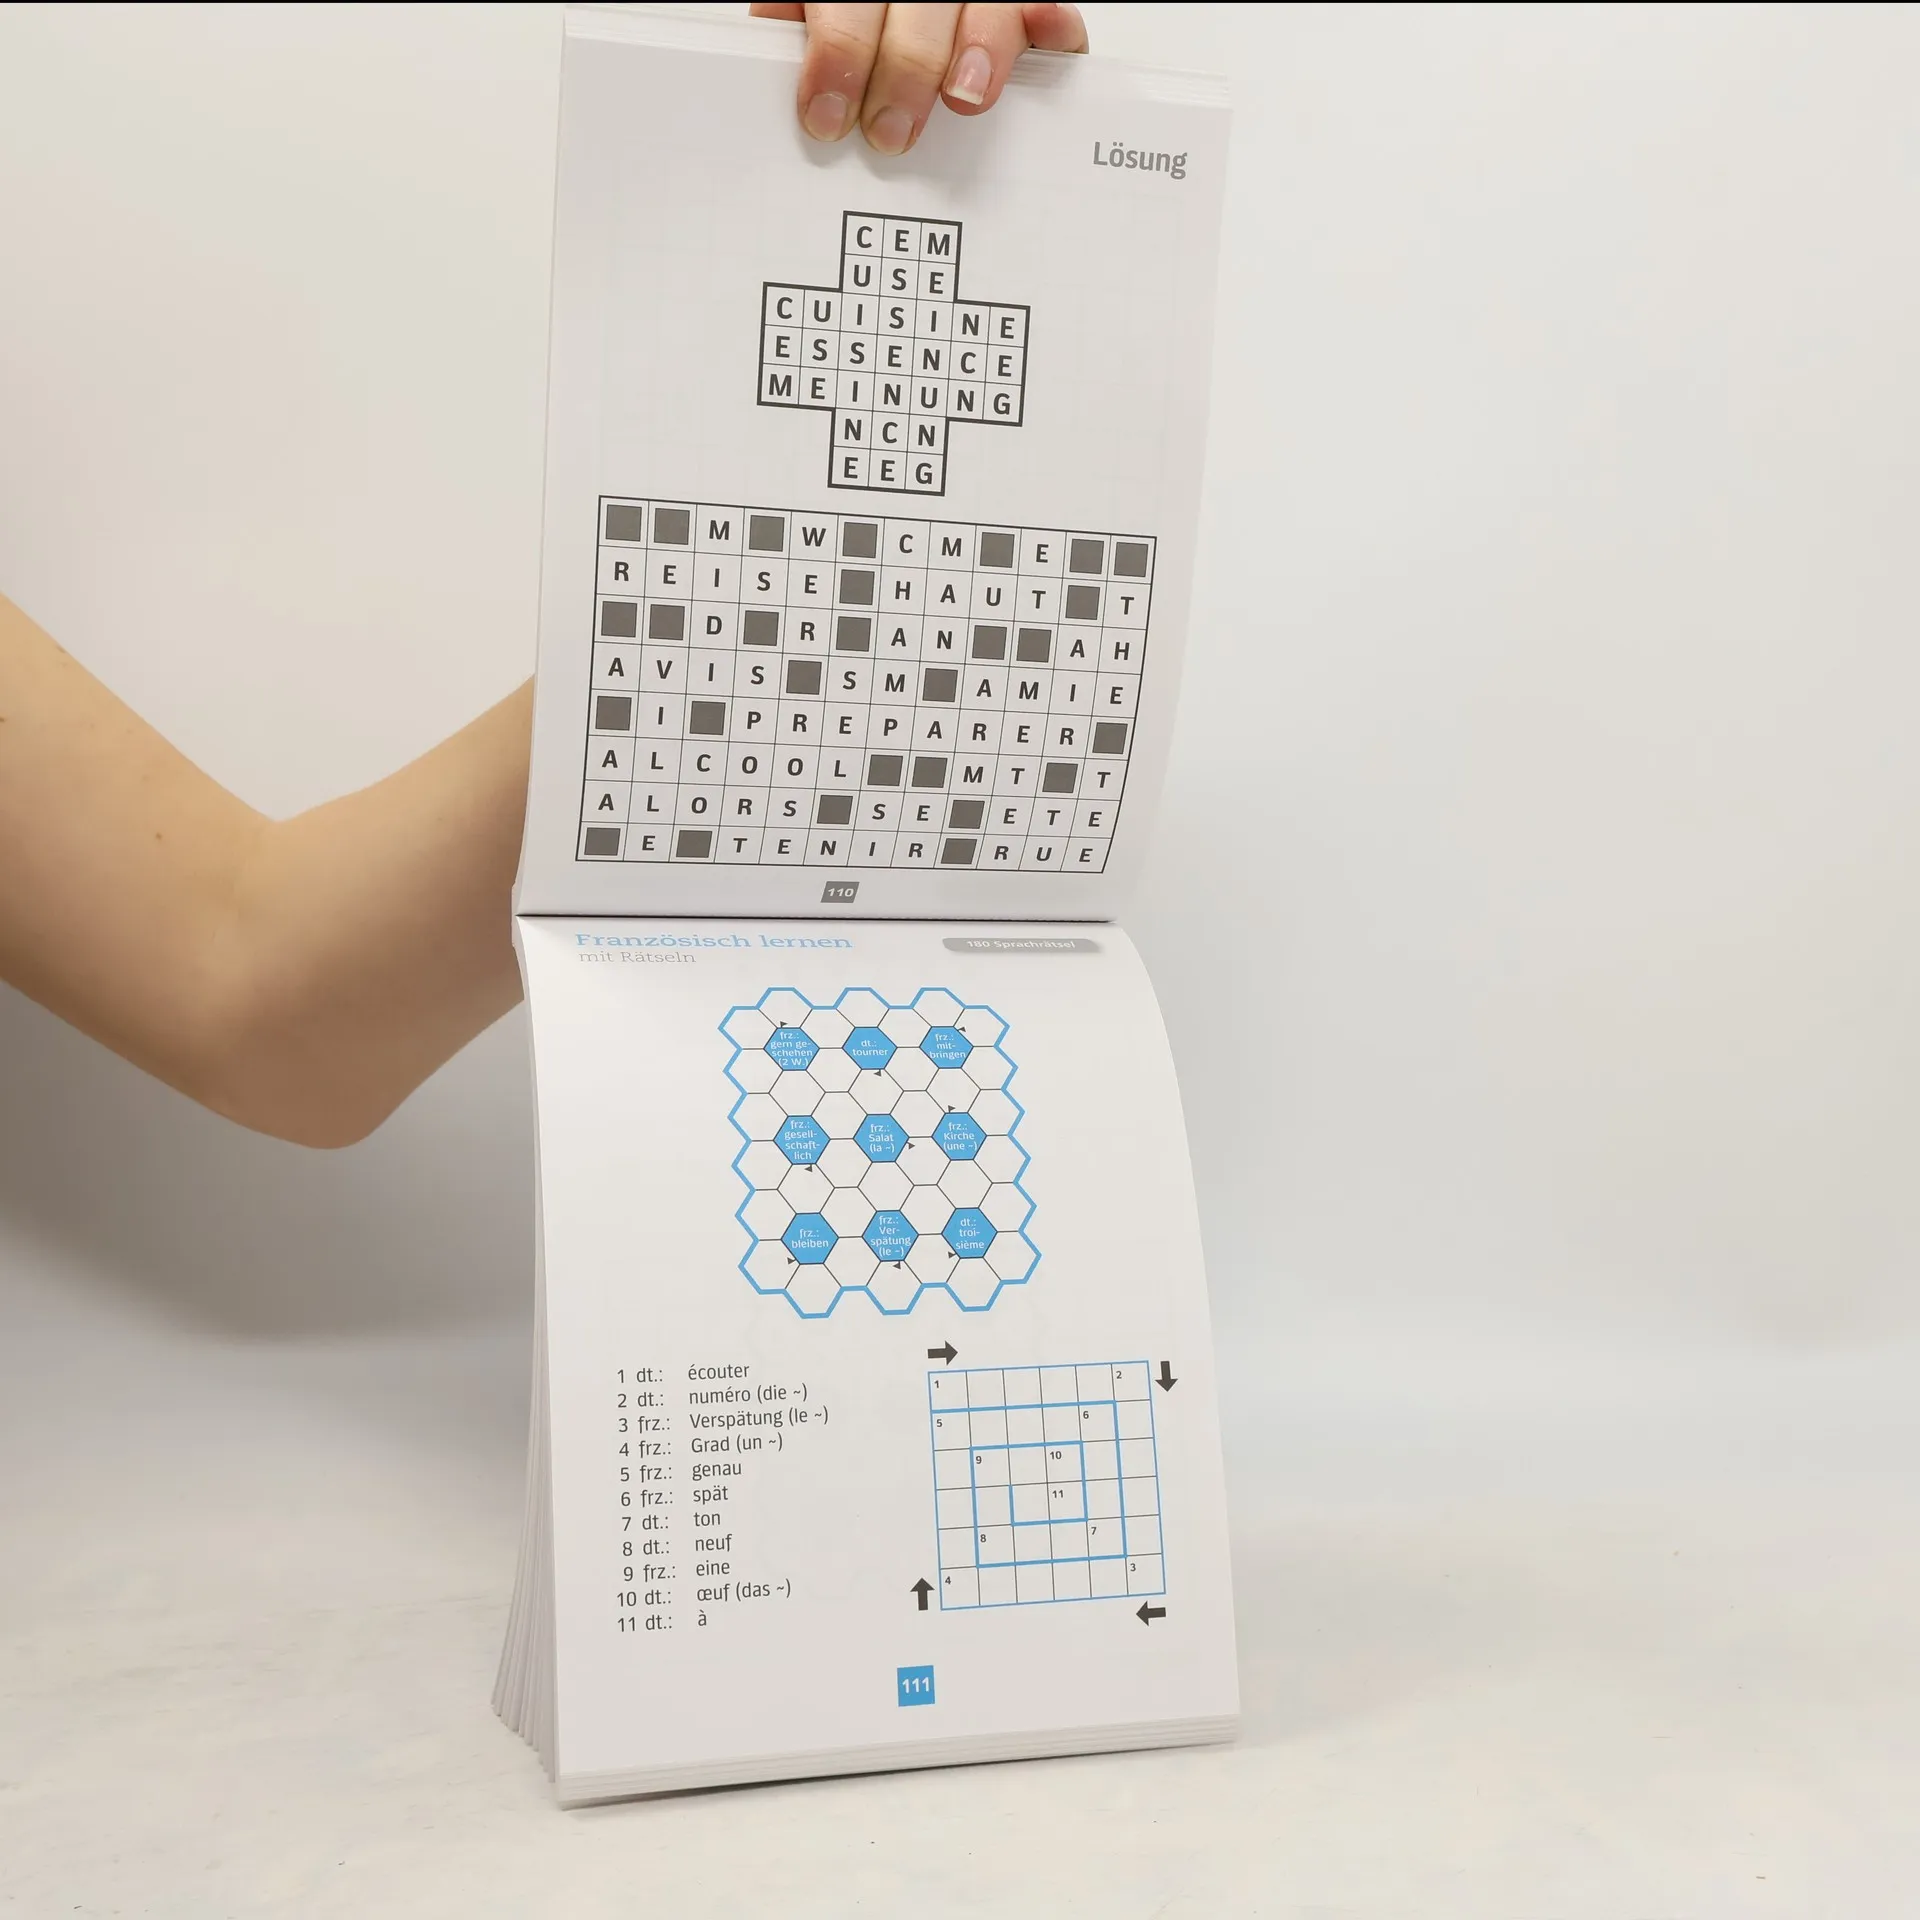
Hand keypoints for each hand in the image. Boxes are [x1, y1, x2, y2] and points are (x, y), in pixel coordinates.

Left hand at [748, 3, 1089, 154]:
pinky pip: (1041, 5)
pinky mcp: (1026, 4)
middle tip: (889, 132)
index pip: (843, 0)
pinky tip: (1043, 38)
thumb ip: (803, 46)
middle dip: (901, 68)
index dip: (836, 52)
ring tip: (963, 99)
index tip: (826, 116)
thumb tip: (777, 93)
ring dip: (976, 46)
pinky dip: (1046, 23)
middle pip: (916, 3)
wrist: (910, 18)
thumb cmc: (866, 36)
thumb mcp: (822, 27)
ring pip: (983, 0)